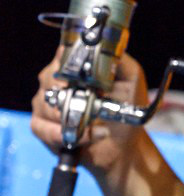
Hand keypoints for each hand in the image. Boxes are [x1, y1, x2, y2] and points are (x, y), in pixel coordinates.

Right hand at [31, 48, 147, 176]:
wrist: (122, 143)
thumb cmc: (127, 107)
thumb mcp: (130, 78)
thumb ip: (118, 61)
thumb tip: (105, 51)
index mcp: (76, 63)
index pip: (63, 54)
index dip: (73, 67)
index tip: (90, 82)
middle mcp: (56, 78)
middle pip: (50, 78)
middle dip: (73, 96)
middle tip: (95, 106)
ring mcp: (45, 101)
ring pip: (45, 103)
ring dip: (72, 118)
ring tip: (94, 123)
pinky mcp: (41, 125)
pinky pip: (41, 126)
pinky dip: (63, 134)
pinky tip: (84, 136)